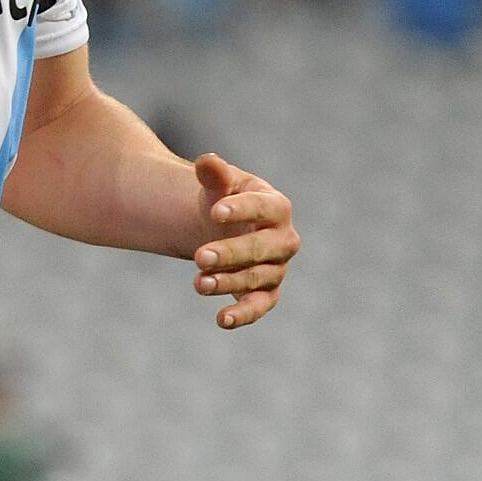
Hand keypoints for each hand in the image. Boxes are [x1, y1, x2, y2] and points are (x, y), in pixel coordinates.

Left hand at [191, 152, 298, 328]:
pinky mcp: (267, 291)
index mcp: (276, 206)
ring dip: (228, 282)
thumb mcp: (218, 183)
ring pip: (257, 278)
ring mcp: (276, 267)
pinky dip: (244, 314)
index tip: (214, 212)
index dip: (241, 210)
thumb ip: (214, 173)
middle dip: (231, 253)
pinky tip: (221, 319)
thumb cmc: (223, 198)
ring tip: (198, 283)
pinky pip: (260, 305)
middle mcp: (283, 239)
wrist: (223, 225)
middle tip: (200, 257)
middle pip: (261, 248)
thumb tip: (207, 161)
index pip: (263, 208)